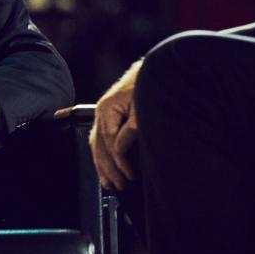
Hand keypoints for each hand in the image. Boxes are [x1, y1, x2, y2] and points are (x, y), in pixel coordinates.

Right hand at [90, 60, 141, 190]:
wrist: (157, 67)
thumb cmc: (151, 84)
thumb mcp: (143, 109)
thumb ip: (131, 131)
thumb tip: (120, 153)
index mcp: (107, 108)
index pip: (110, 143)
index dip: (120, 162)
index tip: (130, 176)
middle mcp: (102, 111)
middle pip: (100, 146)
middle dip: (109, 168)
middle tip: (119, 186)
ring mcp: (105, 113)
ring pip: (97, 144)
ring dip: (102, 165)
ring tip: (110, 184)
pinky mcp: (111, 115)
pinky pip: (101, 138)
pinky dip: (103, 154)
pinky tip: (107, 167)